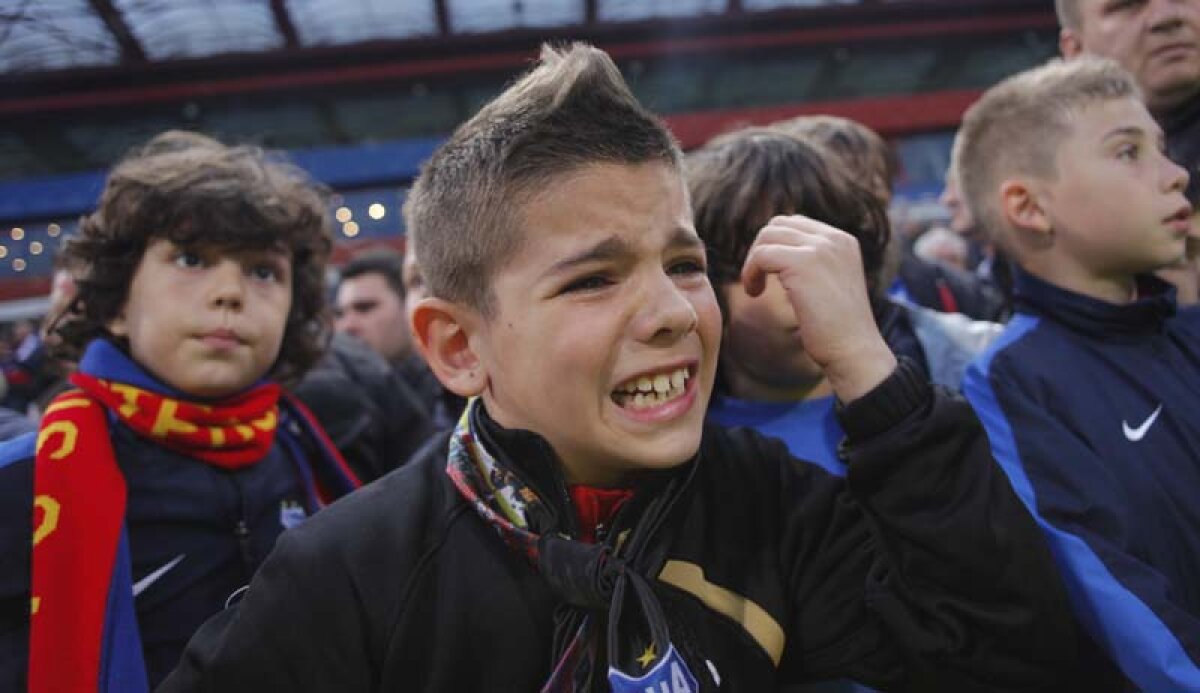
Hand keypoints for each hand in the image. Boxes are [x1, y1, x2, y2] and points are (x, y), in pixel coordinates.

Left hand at [741, 215, 896, 401]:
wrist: (854, 351)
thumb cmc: (838, 330)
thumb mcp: (829, 285)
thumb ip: (810, 265)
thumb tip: (773, 254)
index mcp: (844, 241)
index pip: (796, 224)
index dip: (775, 247)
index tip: (770, 275)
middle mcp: (834, 238)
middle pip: (778, 225)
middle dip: (761, 250)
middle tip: (758, 281)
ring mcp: (820, 248)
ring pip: (767, 237)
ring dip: (752, 262)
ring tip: (756, 289)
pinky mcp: (803, 263)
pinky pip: (761, 255)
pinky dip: (750, 273)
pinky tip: (755, 293)